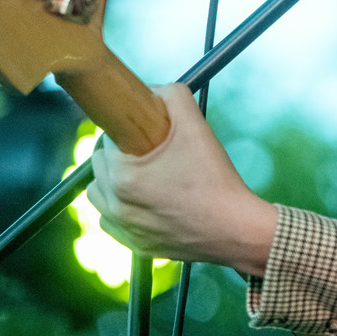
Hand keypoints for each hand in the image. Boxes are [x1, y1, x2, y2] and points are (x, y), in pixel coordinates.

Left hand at [86, 83, 278, 275]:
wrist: (236, 229)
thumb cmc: (216, 179)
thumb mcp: (196, 127)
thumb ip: (172, 96)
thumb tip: (154, 89)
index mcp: (123, 174)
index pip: (107, 137)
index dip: (127, 128)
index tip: (144, 129)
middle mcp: (114, 204)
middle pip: (99, 164)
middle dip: (122, 152)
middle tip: (151, 150)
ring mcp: (122, 229)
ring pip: (100, 193)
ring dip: (114, 180)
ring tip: (147, 175)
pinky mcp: (134, 246)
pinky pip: (112, 220)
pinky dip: (123, 208)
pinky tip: (149, 201)